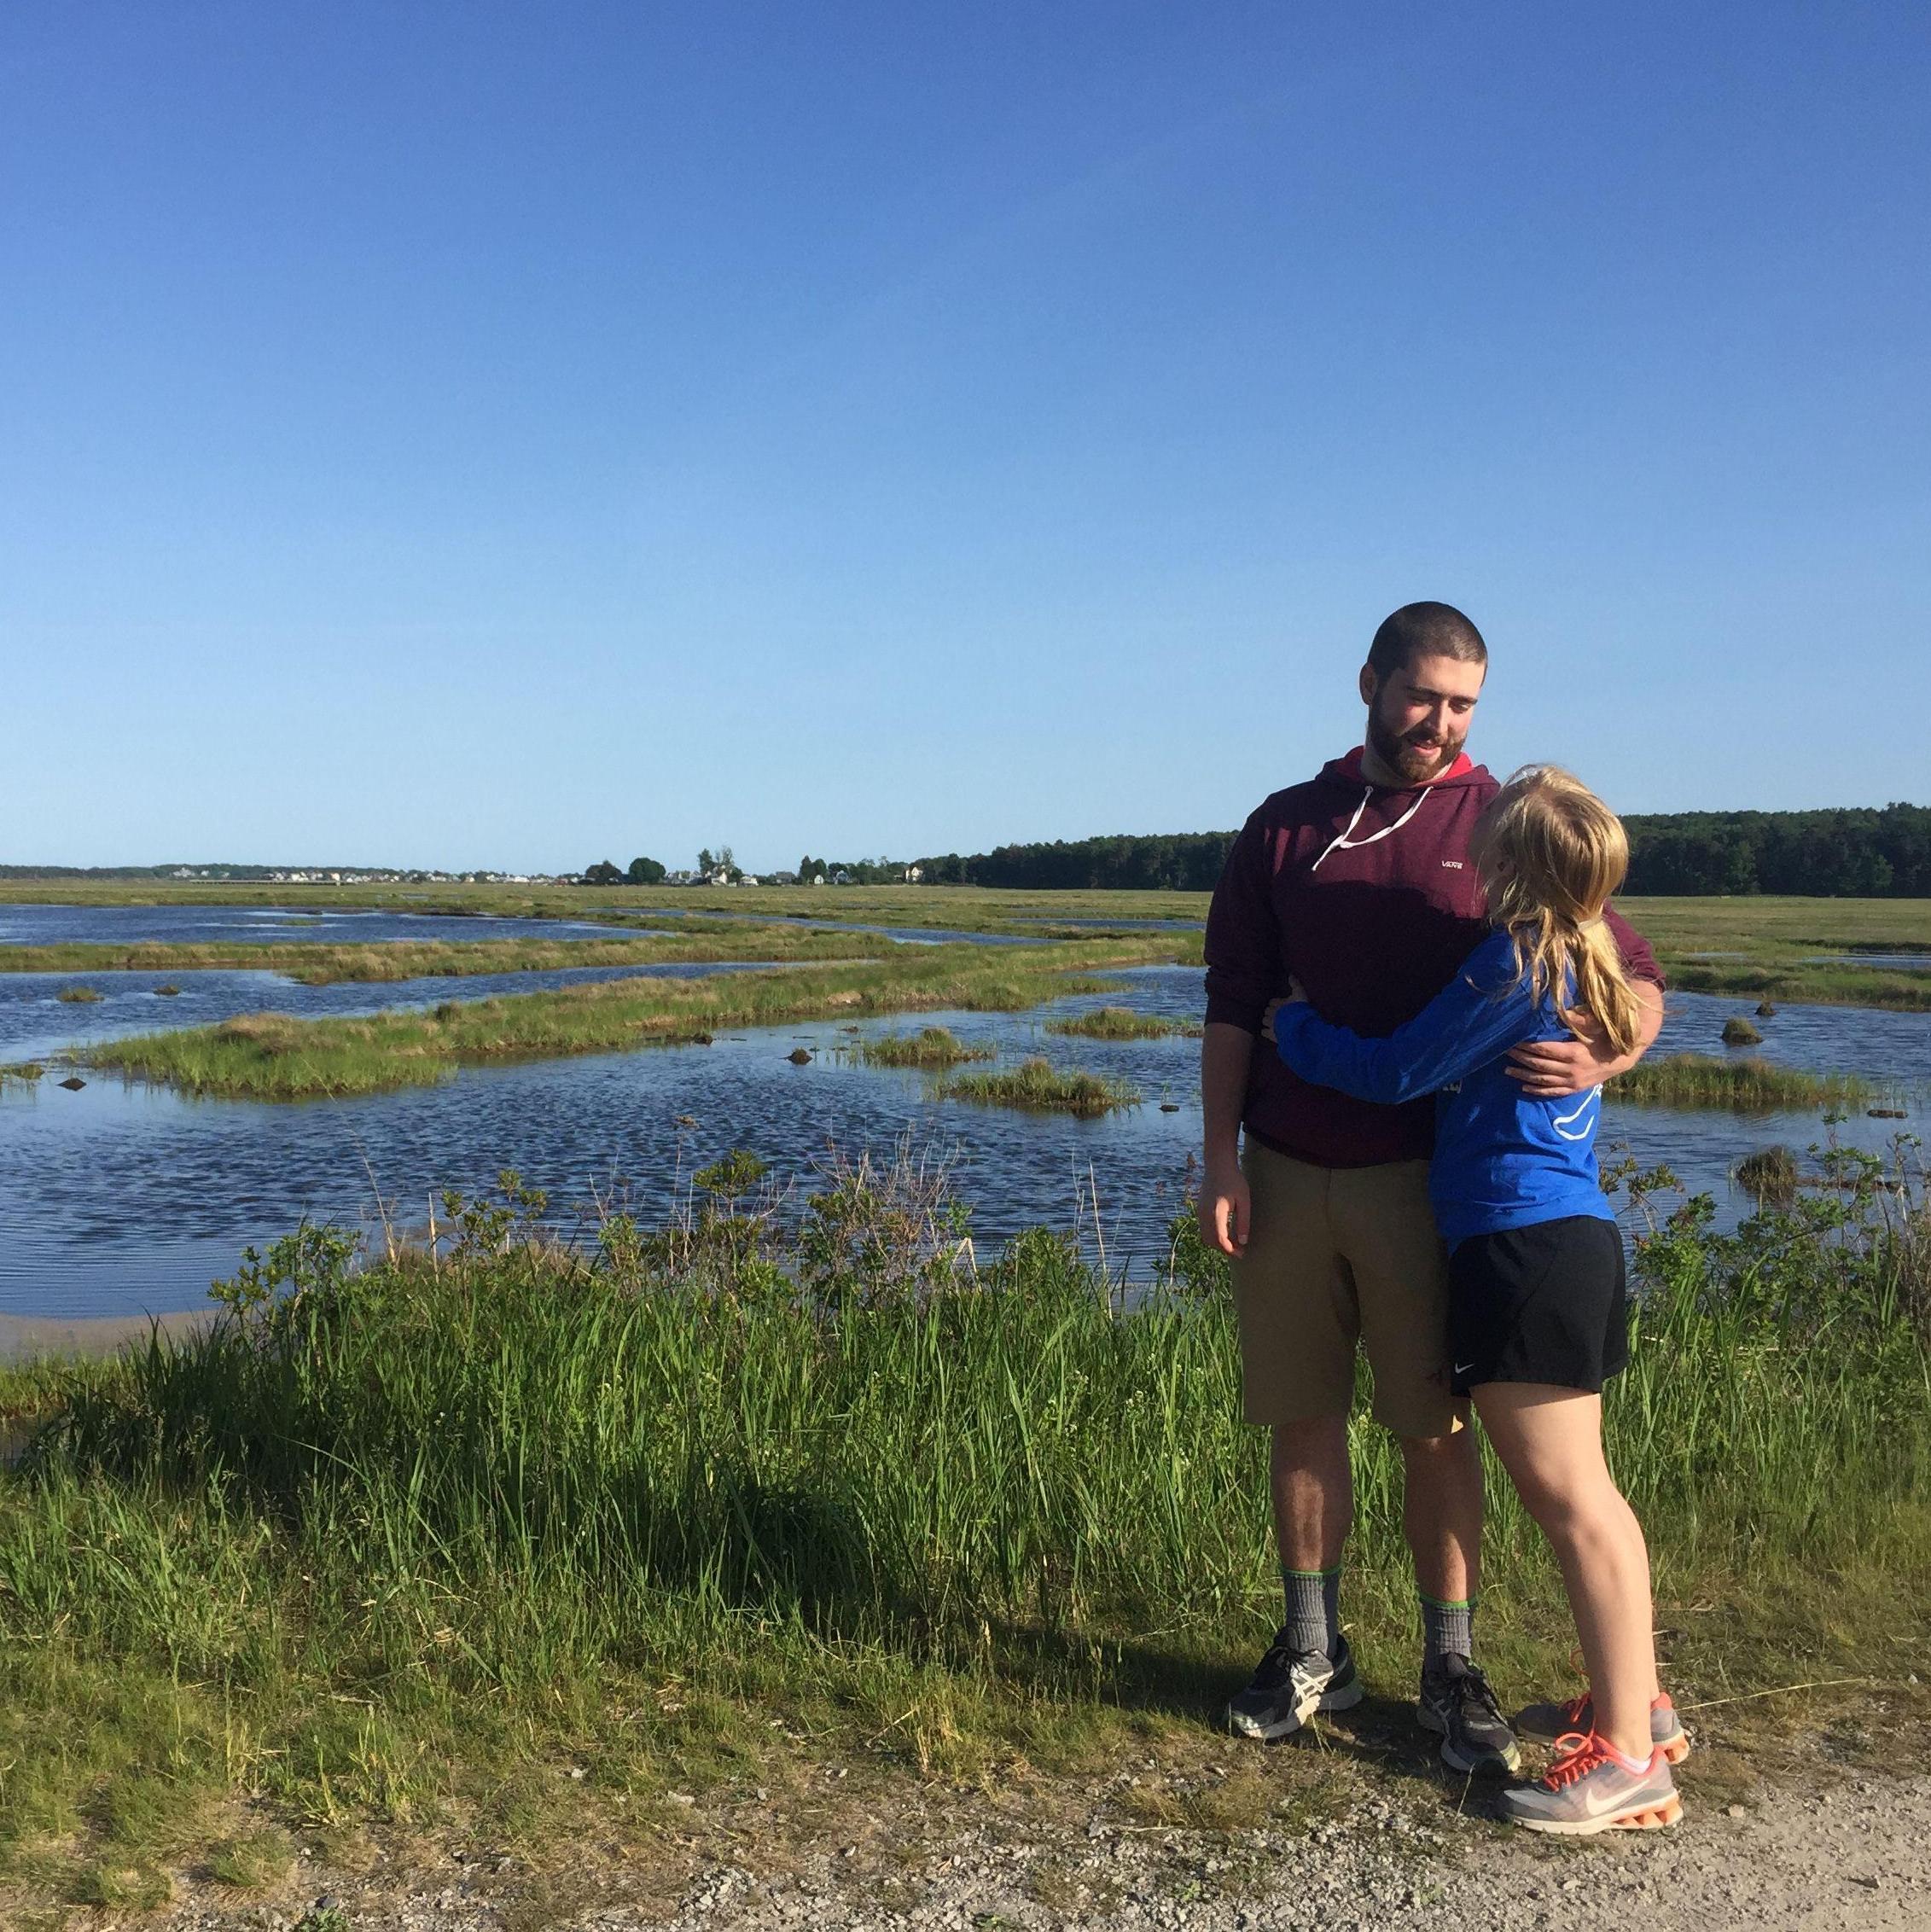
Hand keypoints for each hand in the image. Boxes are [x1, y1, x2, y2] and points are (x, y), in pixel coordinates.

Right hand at [1197, 1158, 1249, 1258]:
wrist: (1218, 1165)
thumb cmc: (1234, 1180)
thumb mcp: (1244, 1201)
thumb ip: (1243, 1222)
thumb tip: (1243, 1242)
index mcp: (1216, 1212)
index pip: (1220, 1239)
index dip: (1230, 1250)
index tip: (1242, 1253)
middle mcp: (1204, 1214)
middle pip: (1211, 1241)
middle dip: (1224, 1249)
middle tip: (1240, 1251)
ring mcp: (1200, 1212)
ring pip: (1205, 1236)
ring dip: (1218, 1243)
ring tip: (1234, 1243)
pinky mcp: (1200, 1209)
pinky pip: (1204, 1228)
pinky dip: (1213, 1235)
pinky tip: (1226, 1233)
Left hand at [1259, 979, 1306, 1042]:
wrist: (1301, 1025)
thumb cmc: (1301, 1008)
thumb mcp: (1300, 994)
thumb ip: (1295, 984)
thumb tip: (1290, 974)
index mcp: (1278, 1003)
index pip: (1272, 1002)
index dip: (1275, 1003)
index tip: (1279, 1005)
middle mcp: (1273, 1013)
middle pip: (1267, 1011)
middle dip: (1271, 1012)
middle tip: (1277, 1014)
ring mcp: (1271, 1024)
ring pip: (1264, 1020)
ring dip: (1268, 1021)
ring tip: (1273, 1023)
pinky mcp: (1271, 1034)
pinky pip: (1263, 1032)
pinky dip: (1265, 1031)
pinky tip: (1269, 1032)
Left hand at [1507, 1013, 1627, 1097]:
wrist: (1622, 1059)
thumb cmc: (1605, 1038)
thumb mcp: (1594, 1025)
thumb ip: (1577, 1019)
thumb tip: (1560, 1011)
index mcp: (1574, 1053)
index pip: (1543, 1050)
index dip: (1526, 1046)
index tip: (1513, 1040)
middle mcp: (1571, 1070)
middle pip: (1539, 1065)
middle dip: (1520, 1058)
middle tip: (1505, 1051)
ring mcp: (1573, 1082)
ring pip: (1543, 1080)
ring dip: (1523, 1076)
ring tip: (1507, 1070)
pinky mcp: (1575, 1089)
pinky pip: (1553, 1092)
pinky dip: (1537, 1091)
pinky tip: (1524, 1088)